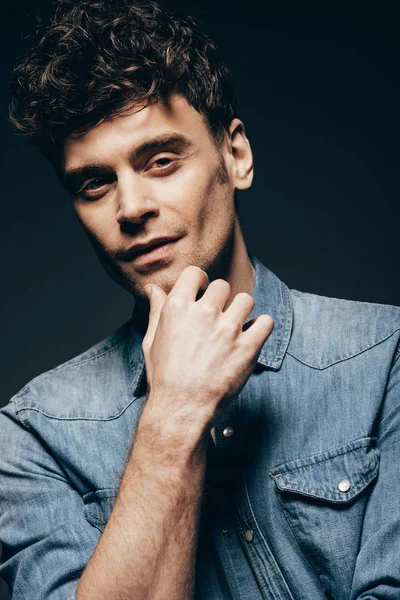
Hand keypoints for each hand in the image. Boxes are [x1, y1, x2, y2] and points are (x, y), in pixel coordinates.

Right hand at [141, 265, 273, 431]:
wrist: (182, 409)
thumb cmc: (164, 377)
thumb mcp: (152, 340)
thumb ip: (157, 310)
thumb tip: (153, 288)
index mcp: (177, 308)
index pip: (195, 273)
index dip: (200, 282)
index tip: (203, 293)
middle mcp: (203, 313)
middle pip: (223, 286)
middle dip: (222, 299)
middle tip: (219, 318)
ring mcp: (227, 329)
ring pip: (246, 300)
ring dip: (242, 312)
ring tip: (236, 328)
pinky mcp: (248, 346)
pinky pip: (266, 322)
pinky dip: (262, 328)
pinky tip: (252, 337)